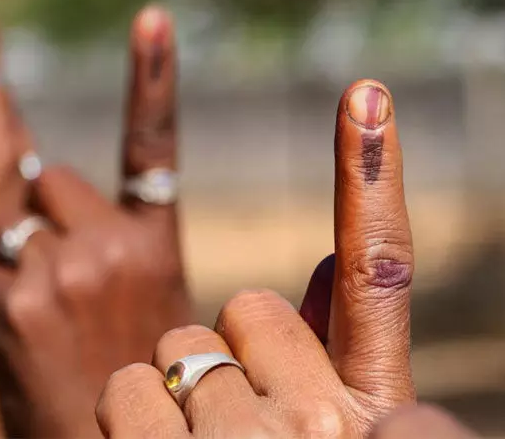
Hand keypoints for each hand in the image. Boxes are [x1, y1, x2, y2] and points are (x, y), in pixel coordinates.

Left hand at [0, 6, 193, 436]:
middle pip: (52, 181)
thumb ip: (132, 248)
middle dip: (51, 213)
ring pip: (13, 226)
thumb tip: (82, 210)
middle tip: (72, 272)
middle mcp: (113, 247)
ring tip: (53, 318)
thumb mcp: (162, 304)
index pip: (155, 147)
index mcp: (157, 245)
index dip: (152, 78)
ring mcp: (59, 271)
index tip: (153, 20)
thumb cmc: (142, 374)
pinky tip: (28, 339)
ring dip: (23, 258)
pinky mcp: (11, 301)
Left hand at [96, 79, 414, 437]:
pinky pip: (126, 388)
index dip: (371, 179)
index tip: (365, 98)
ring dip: (179, 393)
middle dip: (234, 353)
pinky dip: (128, 420)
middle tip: (238, 423)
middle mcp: (318, 418)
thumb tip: (321, 265)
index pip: (379, 275)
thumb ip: (330, 351)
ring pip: (182, 348)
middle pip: (248, 309)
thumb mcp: (332, 429)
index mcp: (371, 403)